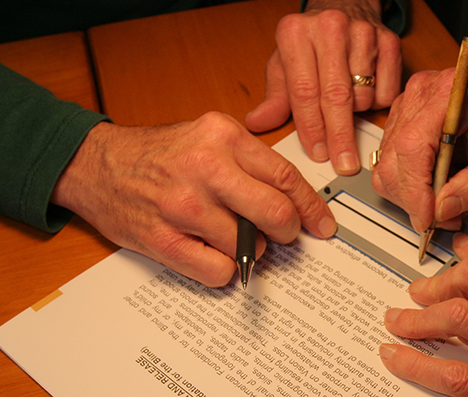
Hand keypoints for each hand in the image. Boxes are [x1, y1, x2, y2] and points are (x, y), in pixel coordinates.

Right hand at [51, 112, 336, 286]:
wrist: (96, 164)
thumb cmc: (159, 154)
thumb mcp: (209, 137)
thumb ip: (250, 162)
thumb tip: (294, 200)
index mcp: (223, 136)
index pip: (285, 177)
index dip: (311, 207)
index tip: (322, 224)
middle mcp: (205, 168)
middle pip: (275, 213)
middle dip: (287, 231)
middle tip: (283, 235)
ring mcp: (183, 205)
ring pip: (250, 246)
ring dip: (250, 249)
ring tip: (231, 236)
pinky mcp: (162, 239)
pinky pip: (219, 271)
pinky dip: (225, 269)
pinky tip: (212, 253)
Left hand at [245, 0, 401, 174]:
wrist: (345, 6)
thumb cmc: (311, 43)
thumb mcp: (285, 64)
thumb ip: (275, 97)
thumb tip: (257, 124)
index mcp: (296, 33)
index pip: (304, 91)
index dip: (311, 128)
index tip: (318, 153)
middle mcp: (329, 28)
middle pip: (336, 96)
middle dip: (339, 135)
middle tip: (343, 163)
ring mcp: (363, 33)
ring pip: (363, 95)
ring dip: (356, 112)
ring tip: (347, 103)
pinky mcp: (389, 41)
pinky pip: (386, 91)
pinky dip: (377, 102)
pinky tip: (366, 91)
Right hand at [372, 49, 467, 232]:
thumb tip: (441, 210)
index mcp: (449, 94)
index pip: (412, 147)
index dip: (415, 189)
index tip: (427, 218)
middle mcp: (420, 94)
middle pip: (392, 159)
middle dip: (412, 199)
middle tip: (441, 218)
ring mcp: (405, 105)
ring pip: (385, 165)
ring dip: (407, 195)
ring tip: (440, 203)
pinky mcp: (399, 119)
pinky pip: (387, 161)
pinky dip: (405, 184)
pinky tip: (431, 188)